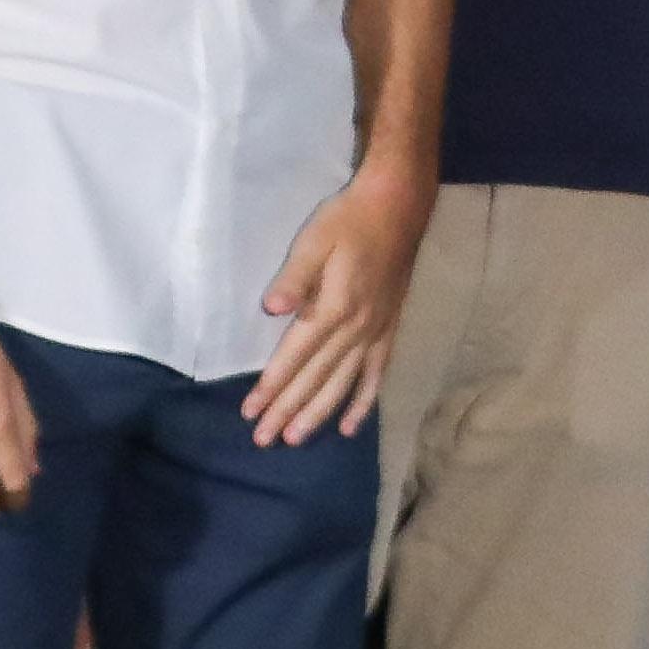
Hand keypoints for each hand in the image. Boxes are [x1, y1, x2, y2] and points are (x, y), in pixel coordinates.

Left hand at [245, 166, 432, 449]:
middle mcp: (356, 328)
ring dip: (319, 413)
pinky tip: (351, 426)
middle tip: (264, 440)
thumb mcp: (315, 239)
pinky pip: (376, 374)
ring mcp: (375, 332)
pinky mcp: (388, 330)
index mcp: (334, 307)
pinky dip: (363, 402)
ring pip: (344, 383)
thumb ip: (295, 276)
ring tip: (296, 439)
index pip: (296, 356)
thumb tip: (272, 308)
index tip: (250, 412)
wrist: (398, 208)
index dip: (272, 386)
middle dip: (287, 410)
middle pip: (317, 378)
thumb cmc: (348, 220)